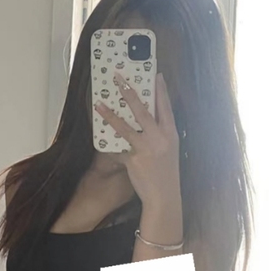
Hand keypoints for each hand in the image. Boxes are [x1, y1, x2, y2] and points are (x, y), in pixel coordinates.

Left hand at [95, 72, 180, 205]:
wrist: (163, 196)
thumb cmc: (165, 173)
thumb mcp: (168, 150)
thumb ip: (158, 134)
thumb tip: (145, 120)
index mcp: (170, 134)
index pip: (166, 107)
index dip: (161, 90)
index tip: (156, 75)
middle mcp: (159, 138)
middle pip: (143, 110)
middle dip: (130, 92)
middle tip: (120, 78)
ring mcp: (146, 148)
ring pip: (125, 126)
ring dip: (110, 114)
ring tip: (99, 103)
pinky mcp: (134, 159)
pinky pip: (119, 147)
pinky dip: (110, 142)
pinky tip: (101, 136)